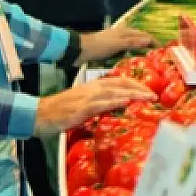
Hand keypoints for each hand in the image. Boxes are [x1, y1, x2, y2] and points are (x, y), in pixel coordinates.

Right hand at [34, 76, 155, 135]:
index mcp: (95, 86)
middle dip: (140, 89)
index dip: (136, 84)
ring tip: (147, 97)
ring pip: (115, 92)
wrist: (41, 114)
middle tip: (155, 95)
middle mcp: (93, 88)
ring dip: (133, 94)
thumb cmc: (62, 110)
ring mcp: (88, 97)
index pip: (120, 81)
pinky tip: (125, 102)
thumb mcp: (85, 104)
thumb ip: (101, 103)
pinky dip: (114, 102)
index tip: (149, 91)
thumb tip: (118, 107)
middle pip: (121, 84)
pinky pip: (101, 104)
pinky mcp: (82, 108)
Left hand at [79, 25, 156, 63]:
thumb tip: (149, 40)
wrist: (81, 50)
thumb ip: (133, 42)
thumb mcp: (118, 44)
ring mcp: (117, 42)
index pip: (145, 36)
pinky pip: (126, 52)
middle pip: (140, 40)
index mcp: (126, 32)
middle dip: (150, 47)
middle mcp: (123, 35)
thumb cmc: (100, 46)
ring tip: (149, 63)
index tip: (164, 51)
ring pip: (134, 46)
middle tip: (158, 59)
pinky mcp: (112, 49)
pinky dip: (132, 56)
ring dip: (141, 52)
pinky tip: (133, 64)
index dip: (155, 42)